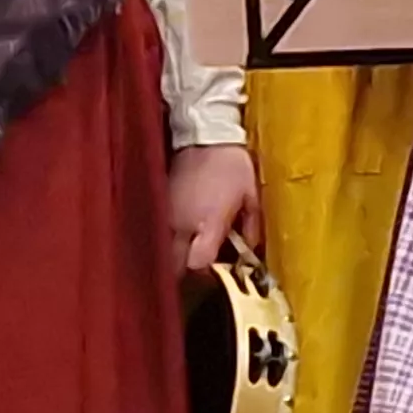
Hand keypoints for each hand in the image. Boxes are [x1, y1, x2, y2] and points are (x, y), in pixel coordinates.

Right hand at [166, 143, 259, 275]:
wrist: (205, 137)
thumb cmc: (232, 165)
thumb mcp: (251, 195)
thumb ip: (252, 226)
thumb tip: (251, 251)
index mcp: (208, 223)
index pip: (197, 262)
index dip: (206, 274)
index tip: (217, 274)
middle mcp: (182, 224)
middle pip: (174, 264)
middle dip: (185, 273)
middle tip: (200, 272)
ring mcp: (167, 215)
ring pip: (163, 251)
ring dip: (174, 258)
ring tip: (190, 255)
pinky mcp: (159, 205)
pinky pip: (160, 233)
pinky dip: (168, 241)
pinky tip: (181, 238)